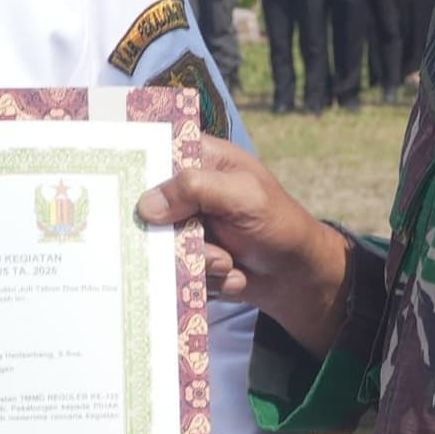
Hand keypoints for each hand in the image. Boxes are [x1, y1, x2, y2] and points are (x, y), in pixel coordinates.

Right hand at [136, 135, 350, 340]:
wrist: (299, 276)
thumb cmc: (278, 222)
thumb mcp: (243, 195)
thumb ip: (196, 189)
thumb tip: (146, 205)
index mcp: (199, 159)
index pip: (153, 154)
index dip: (137, 174)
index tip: (135, 198)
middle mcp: (186, 191)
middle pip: (148, 208)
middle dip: (175, 235)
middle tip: (199, 241)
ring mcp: (186, 227)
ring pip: (162, 247)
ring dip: (200, 262)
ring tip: (229, 262)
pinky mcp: (189, 258)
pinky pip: (178, 272)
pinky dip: (208, 279)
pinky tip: (234, 275)